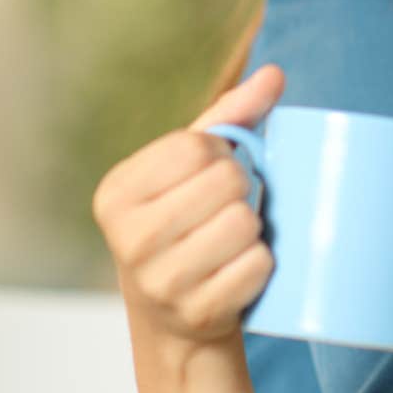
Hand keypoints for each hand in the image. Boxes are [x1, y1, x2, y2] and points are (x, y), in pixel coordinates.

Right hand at [91, 65, 284, 360]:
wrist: (174, 318)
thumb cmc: (186, 223)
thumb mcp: (190, 170)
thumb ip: (230, 117)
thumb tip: (275, 74)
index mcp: (116, 193)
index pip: (195, 146)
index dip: (221, 153)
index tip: (214, 170)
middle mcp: (128, 238)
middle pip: (226, 181)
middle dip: (241, 188)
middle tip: (228, 207)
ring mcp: (160, 282)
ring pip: (243, 223)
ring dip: (252, 227)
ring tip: (234, 237)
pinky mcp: (197, 313)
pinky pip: (257, 266)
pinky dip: (261, 264)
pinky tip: (239, 268)